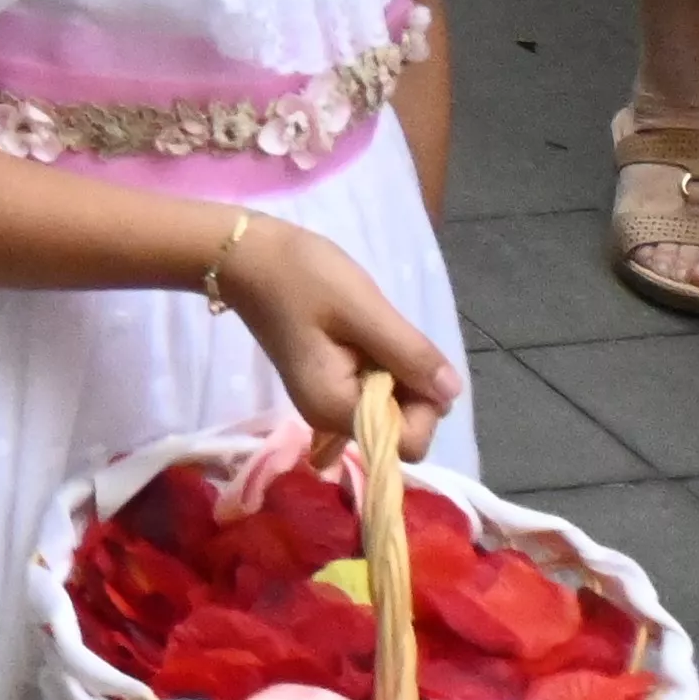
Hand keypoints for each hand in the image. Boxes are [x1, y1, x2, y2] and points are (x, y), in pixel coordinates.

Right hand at [221, 216, 461, 455]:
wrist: (246, 257)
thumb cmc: (300, 277)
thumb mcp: (361, 308)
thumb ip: (409, 354)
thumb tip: (451, 393)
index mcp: (334, 407)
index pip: (408, 442)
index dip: (424, 405)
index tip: (408, 358)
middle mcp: (329, 418)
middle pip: (402, 430)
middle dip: (412, 388)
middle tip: (388, 338)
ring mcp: (325, 404)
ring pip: (391, 411)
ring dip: (398, 376)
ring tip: (372, 334)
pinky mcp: (326, 386)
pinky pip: (373, 395)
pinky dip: (382, 373)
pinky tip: (365, 342)